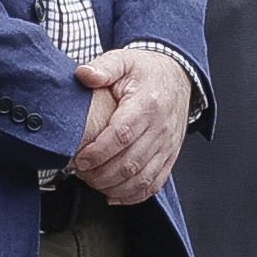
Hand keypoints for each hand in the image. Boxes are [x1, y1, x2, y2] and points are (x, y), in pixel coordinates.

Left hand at [67, 44, 195, 206]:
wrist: (177, 76)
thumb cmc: (146, 71)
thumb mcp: (124, 60)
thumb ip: (103, 67)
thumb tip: (84, 74)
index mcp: (147, 104)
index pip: (122, 135)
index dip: (98, 152)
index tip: (79, 158)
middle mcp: (161, 128)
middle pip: (131, 162)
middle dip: (101, 174)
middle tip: (80, 173)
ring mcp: (168, 145)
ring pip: (142, 178)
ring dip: (115, 187)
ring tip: (93, 183)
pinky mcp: (170, 156)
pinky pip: (155, 183)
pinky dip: (134, 195)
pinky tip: (114, 195)